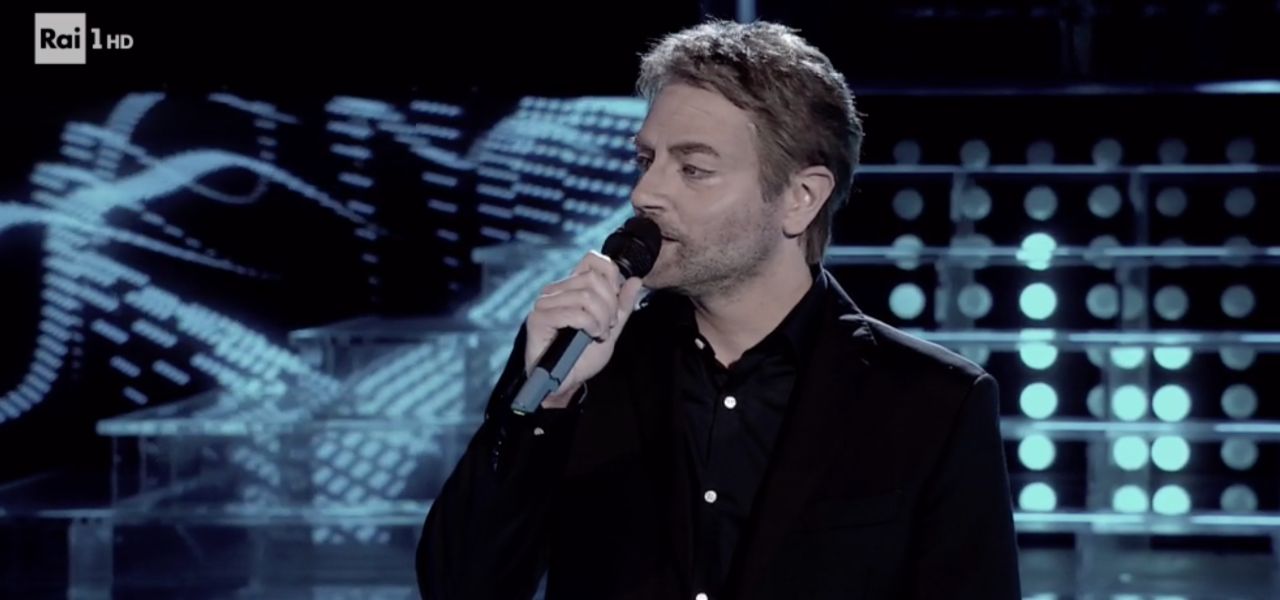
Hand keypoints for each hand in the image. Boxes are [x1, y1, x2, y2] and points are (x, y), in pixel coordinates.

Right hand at [523, 250, 646, 407]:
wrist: (567, 382)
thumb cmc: (583, 356)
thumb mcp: (611, 328)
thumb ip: (623, 305)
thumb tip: (636, 280)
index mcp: (571, 287)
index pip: (593, 260)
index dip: (611, 278)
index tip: (615, 303)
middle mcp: (555, 290)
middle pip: (593, 280)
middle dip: (610, 306)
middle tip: (608, 326)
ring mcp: (544, 303)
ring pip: (585, 296)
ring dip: (601, 318)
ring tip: (599, 333)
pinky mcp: (538, 318)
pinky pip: (574, 313)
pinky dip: (589, 325)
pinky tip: (590, 335)